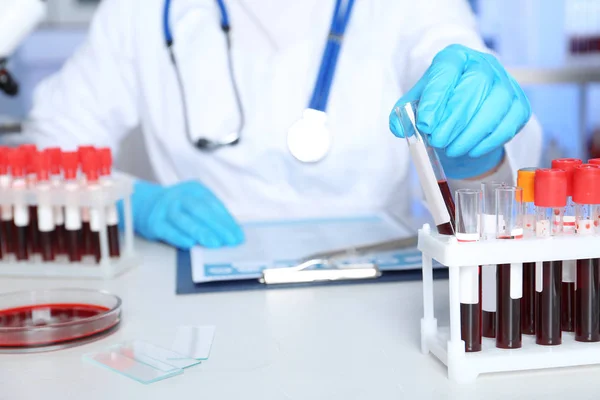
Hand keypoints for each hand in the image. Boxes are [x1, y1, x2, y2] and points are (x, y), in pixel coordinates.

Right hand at [131, 180, 243, 248]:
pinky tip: (191, 244)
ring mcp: (165, 208)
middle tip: (229, 241)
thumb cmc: (178, 207)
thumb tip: (232, 233)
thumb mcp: (195, 202)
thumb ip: (211, 215)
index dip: (227, 221)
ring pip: (184, 219)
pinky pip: (168, 230)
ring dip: (200, 232)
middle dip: (217, 226)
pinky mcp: (154, 222)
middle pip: (200, 210)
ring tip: (214, 244)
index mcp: (195, 190)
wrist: (145, 204)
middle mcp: (179, 196)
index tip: (238, 236)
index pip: (214, 205)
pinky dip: (180, 236)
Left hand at [389, 44, 530, 178]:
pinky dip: (488, 140)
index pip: (447, 69)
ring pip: (495, 104)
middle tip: (438, 141)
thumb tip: (400, 127)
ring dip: (471, 132)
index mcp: (455, 57)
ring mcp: (506, 83)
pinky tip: (470, 150)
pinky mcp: (519, 105)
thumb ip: (404, 113)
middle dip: (454, 118)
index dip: (436, 96)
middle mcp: (484, 64)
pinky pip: (509, 122)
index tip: (425, 123)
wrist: (466, 114)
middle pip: (476, 84)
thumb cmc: (440, 105)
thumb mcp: (417, 104)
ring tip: (452, 149)